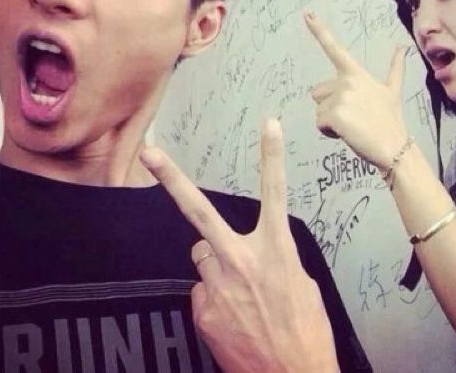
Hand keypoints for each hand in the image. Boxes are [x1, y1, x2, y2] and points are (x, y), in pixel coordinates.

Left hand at [140, 119, 338, 372]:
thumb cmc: (306, 331)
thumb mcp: (302, 283)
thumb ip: (273, 258)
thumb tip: (250, 254)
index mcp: (276, 250)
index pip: (275, 192)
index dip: (272, 155)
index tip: (270, 124)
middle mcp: (242, 262)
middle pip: (200, 212)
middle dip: (172, 179)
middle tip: (149, 151)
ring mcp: (217, 288)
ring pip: (203, 256)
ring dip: (217, 265)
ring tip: (242, 292)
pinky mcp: (203, 312)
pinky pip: (201, 289)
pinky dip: (214, 296)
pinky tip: (234, 316)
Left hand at [305, 11, 409, 168]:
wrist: (394, 146)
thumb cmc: (390, 121)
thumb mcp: (392, 91)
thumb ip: (395, 68)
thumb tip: (403, 46)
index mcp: (357, 74)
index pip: (335, 49)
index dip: (319, 31)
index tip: (307, 14)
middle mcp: (347, 81)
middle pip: (318, 93)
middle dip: (329, 106)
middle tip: (354, 117)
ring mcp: (340, 97)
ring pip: (319, 110)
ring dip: (330, 122)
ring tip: (354, 126)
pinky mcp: (334, 114)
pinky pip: (319, 124)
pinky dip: (330, 132)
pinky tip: (348, 134)